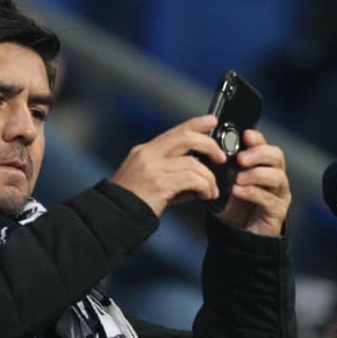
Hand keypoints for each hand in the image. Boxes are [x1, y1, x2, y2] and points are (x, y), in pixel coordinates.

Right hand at [110, 115, 224, 217]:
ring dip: (209, 177)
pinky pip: (191, 179)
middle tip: (221, 157)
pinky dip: (204, 186)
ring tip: (212, 190)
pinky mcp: (159, 183)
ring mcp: (153, 168)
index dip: (196, 123)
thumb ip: (170, 173)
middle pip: (186, 137)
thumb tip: (198, 176)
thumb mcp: (148, 179)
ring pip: (193, 163)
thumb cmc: (132, 202)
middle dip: (209, 144)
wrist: (115, 217)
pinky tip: (205, 195)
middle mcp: (148, 155)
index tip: (212, 120)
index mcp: (145, 151)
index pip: (175, 131)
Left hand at [214, 129, 290, 235]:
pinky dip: (252, 193)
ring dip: (256, 174)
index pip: (266, 146)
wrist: (238, 236)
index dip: (257, 139)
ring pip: (277, 177)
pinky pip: (268, 199)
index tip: (245, 135)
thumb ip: (224, 168)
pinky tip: (238, 191)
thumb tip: (212, 151)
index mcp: (264, 166)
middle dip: (259, 154)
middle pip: (277, 157)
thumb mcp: (226, 183)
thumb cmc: (235, 207)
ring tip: (238, 178)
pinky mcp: (278, 212)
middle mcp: (276, 177)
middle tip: (241, 159)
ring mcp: (279, 194)